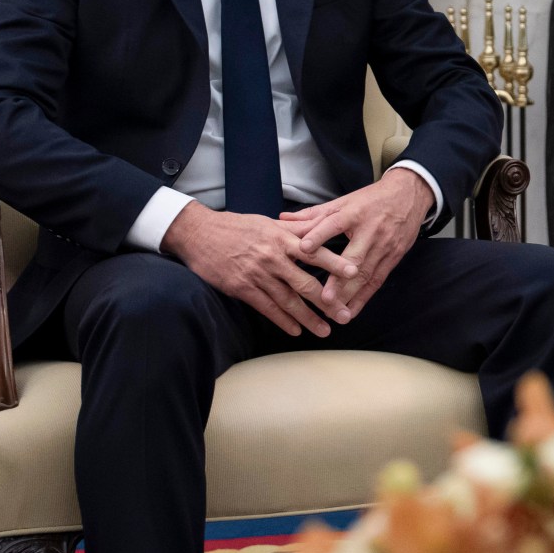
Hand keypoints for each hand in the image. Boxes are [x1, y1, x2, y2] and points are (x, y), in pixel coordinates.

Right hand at [160, 204, 354, 336]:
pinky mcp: (242, 288)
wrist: (199, 234)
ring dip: (308, 318)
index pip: (315, 251)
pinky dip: (283, 320)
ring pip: (288, 300)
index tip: (354, 274)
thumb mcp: (268, 222)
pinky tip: (296, 330)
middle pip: (306, 282)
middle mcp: (273, 257)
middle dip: (328, 301)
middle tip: (345, 315)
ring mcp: (258, 274)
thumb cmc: (236, 226)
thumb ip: (294, 229)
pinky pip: (267, 308)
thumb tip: (319, 227)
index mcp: (282, 238)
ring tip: (325, 330)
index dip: (335, 263)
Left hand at [277, 168, 433, 322]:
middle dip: (339, 280)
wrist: (408, 195)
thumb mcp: (344, 201)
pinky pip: (377, 280)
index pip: (334, 224)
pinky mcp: (394, 257)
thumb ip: (314, 214)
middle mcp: (370, 231)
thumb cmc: (371, 199)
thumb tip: (283, 219)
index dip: (319, 236)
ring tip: (335, 312)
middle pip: (354, 258)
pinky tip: (352, 311)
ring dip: (351, 295)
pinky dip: (364, 298)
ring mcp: (384, 246)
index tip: (303, 249)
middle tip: (324, 298)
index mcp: (354, 213)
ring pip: (366, 274)